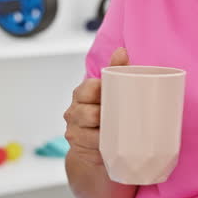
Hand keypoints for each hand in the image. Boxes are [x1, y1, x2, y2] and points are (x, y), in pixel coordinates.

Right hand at [63, 48, 128, 165]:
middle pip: (89, 112)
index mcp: (82, 93)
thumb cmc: (108, 112)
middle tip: (124, 117)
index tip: (114, 94)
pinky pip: (92, 146)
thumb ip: (117, 70)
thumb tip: (121, 50)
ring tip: (120, 131)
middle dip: (105, 115)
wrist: (98, 145)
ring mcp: (74, 130)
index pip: (89, 88)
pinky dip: (103, 146)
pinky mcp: (78, 147)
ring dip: (106, 132)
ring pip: (90, 132)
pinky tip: (112, 145)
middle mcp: (74, 111)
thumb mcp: (113, 91)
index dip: (101, 92)